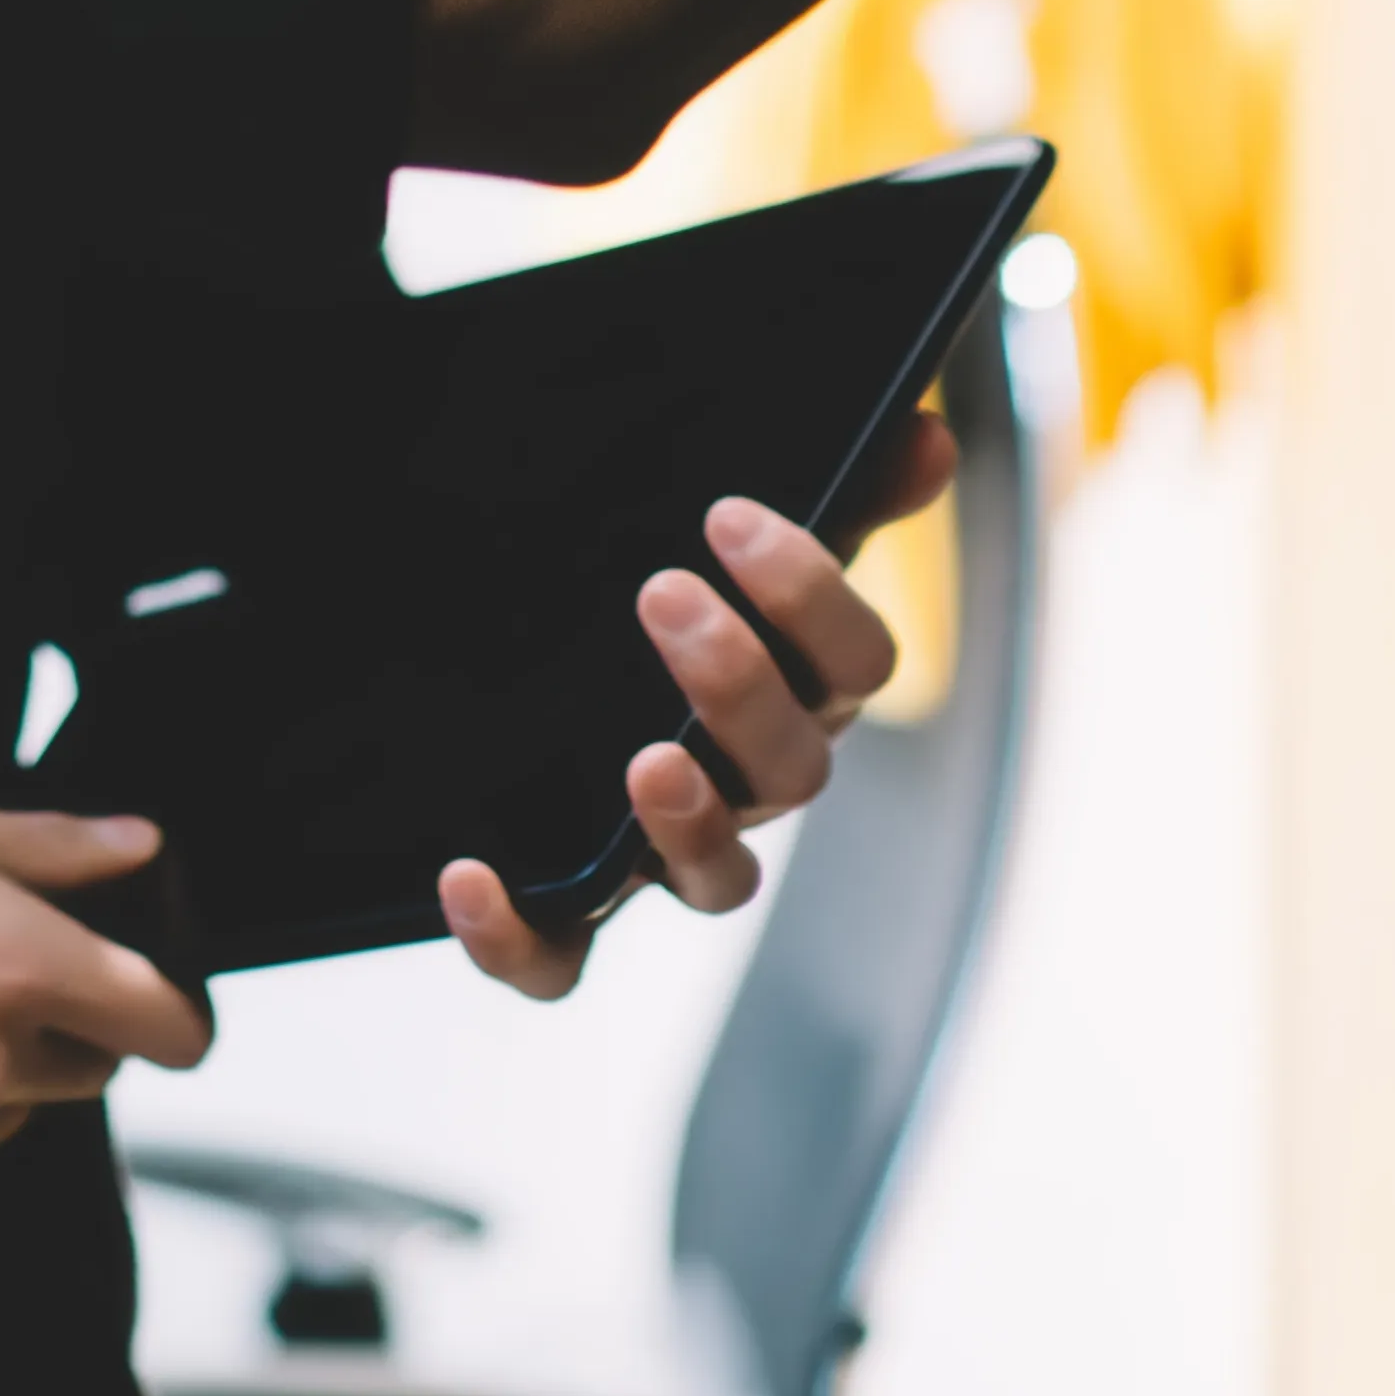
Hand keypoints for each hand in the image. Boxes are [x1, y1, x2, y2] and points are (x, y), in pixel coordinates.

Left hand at [436, 447, 934, 996]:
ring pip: (719, 883)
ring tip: (645, 762)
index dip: (810, 596)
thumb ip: (839, 495)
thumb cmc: (670, 616)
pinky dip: (519, 939)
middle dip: (738, 685)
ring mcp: (665, 861)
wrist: (524, 696)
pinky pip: (562, 962)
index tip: (730, 513)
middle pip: (794, 773)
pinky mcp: (573, 917)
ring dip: (689, 825)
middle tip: (663, 592)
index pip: (855, 666)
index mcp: (800, 697)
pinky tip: (468, 874)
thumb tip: (925, 433)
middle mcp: (748, 789)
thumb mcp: (740, 553)